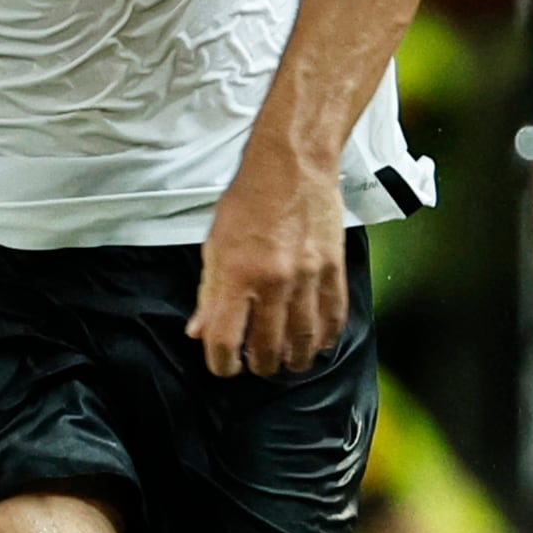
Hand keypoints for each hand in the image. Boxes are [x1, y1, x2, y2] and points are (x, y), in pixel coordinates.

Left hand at [191, 144, 347, 378]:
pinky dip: (325, 337)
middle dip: (260, 366)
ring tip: (287, 361)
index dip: (222, 364)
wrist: (293, 165)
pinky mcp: (334, 270)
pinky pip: (333, 318)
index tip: (225, 366)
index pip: (226, 341)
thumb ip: (208, 293)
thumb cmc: (249, 199)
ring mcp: (308, 278)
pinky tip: (317, 342)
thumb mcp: (214, 244)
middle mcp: (274, 282)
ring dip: (294, 360)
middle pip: (268, 349)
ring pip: (303, 341)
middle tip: (257, 364)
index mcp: (237, 275)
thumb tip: (199, 331)